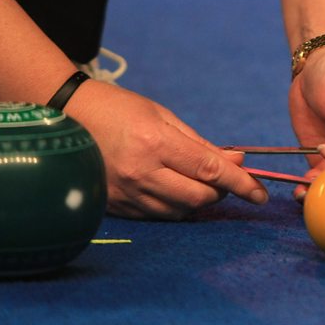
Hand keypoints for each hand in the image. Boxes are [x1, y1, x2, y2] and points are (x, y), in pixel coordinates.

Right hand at [66, 81, 268, 219]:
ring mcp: (127, 193)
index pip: (209, 170)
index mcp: (155, 143)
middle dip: (220, 192)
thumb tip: (236, 161)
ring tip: (194, 180)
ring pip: (181, 211)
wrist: (65, 117)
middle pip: (199, 197)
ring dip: (198, 200)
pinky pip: (159, 215)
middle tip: (223, 179)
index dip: (240, 184)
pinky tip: (172, 188)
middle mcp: (141, 173)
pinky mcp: (117, 207)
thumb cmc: (118, 109)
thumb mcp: (162, 116)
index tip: (260, 194)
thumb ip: (200, 143)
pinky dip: (175, 206)